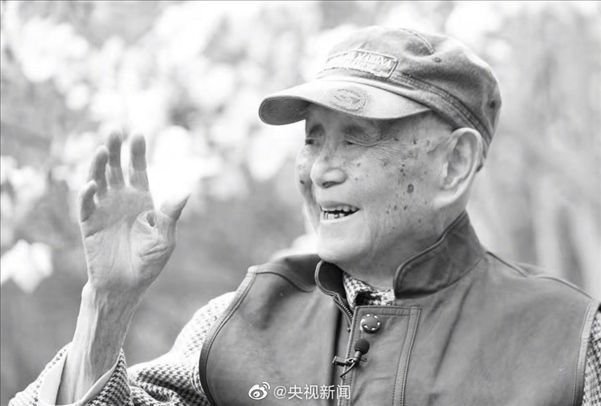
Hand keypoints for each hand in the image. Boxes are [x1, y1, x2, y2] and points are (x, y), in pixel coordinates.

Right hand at [78, 132, 187, 295]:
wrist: (127, 286)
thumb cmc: (149, 263)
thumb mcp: (165, 238)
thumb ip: (171, 214)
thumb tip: (185, 191)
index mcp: (141, 201)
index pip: (138, 170)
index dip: (137, 153)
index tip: (139, 134)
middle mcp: (121, 200)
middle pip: (116, 169)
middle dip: (115, 150)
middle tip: (115, 130)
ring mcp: (104, 210)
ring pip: (99, 180)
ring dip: (99, 165)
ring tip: (103, 148)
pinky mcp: (89, 224)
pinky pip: (86, 205)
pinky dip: (87, 194)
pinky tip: (93, 184)